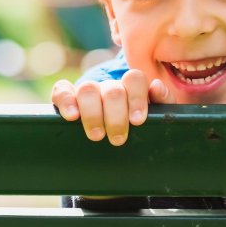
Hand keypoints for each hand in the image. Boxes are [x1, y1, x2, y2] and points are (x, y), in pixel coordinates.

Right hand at [52, 69, 175, 144]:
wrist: (116, 147)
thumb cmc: (139, 130)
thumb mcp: (158, 119)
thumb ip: (164, 102)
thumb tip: (157, 87)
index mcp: (132, 88)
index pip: (134, 79)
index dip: (136, 98)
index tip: (137, 121)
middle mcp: (109, 87)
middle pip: (112, 90)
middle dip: (115, 116)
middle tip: (118, 139)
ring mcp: (88, 92)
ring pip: (87, 89)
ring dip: (92, 113)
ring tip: (97, 136)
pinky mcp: (68, 99)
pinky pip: (61, 90)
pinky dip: (65, 100)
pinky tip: (71, 116)